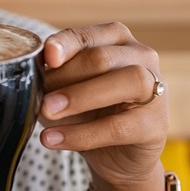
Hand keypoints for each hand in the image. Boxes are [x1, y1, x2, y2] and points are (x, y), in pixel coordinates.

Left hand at [39, 22, 168, 190]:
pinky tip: (55, 139)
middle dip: (66, 77)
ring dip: (80, 98)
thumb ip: (53, 76)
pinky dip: (83, 134)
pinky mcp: (157, 124)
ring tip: (47, 113)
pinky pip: (120, 126)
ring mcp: (155, 88)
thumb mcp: (64, 88)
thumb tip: (33, 75)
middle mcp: (140, 56)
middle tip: (40, 98)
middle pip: (102, 58)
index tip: (48, 56)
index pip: (85, 36)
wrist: (114, 154)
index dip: (65, 44)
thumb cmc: (87, 110)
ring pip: (125, 82)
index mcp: (114, 39)